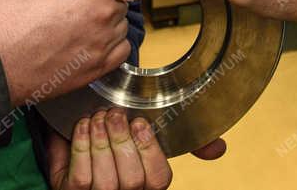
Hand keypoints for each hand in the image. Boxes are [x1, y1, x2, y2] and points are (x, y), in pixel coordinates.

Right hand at [0, 0, 147, 105]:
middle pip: (125, 3)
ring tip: (80, 20)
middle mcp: (106, 16)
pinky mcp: (97, 69)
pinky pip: (119, 54)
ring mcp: (103, 45)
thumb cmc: (9, 11)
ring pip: (122, 28)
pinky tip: (85, 42)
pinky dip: (108, 48)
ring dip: (109, 23)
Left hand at [46, 109, 226, 189]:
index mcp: (149, 188)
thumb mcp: (148, 143)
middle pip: (131, 181)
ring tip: (98, 117)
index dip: (149, 150)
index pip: (159, 179)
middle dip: (121, 142)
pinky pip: (80, 177)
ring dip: (100, 142)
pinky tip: (83, 126)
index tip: (140, 121)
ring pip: (104, 180)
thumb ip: (185, 143)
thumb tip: (220, 149)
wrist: (76, 153)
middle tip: (114, 114)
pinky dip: (81, 148)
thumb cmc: (120, 146)